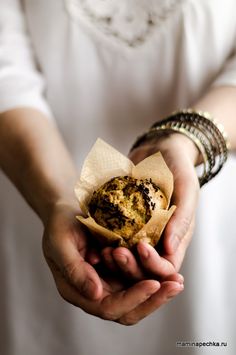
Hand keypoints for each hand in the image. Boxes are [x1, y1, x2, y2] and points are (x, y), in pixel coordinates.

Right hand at [42, 200, 183, 324]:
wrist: (66, 211)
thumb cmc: (60, 224)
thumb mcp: (60, 243)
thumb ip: (75, 270)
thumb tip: (96, 294)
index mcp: (77, 291)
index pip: (108, 306)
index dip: (132, 298)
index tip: (153, 283)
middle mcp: (95, 292)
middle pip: (127, 310)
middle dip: (153, 300)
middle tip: (175, 286)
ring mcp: (108, 282)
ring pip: (136, 299)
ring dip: (159, 292)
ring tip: (178, 281)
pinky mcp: (117, 271)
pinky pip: (138, 280)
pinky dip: (155, 277)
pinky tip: (171, 270)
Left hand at [102, 133, 198, 279]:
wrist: (158, 149)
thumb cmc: (178, 167)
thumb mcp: (187, 189)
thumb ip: (183, 218)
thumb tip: (170, 250)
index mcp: (176, 238)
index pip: (166, 266)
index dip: (154, 264)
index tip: (141, 247)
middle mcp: (156, 240)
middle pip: (143, 267)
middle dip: (130, 265)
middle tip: (115, 253)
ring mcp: (138, 233)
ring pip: (126, 257)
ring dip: (115, 259)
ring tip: (103, 251)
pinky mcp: (122, 223)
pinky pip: (113, 239)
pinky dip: (105, 243)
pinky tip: (96, 239)